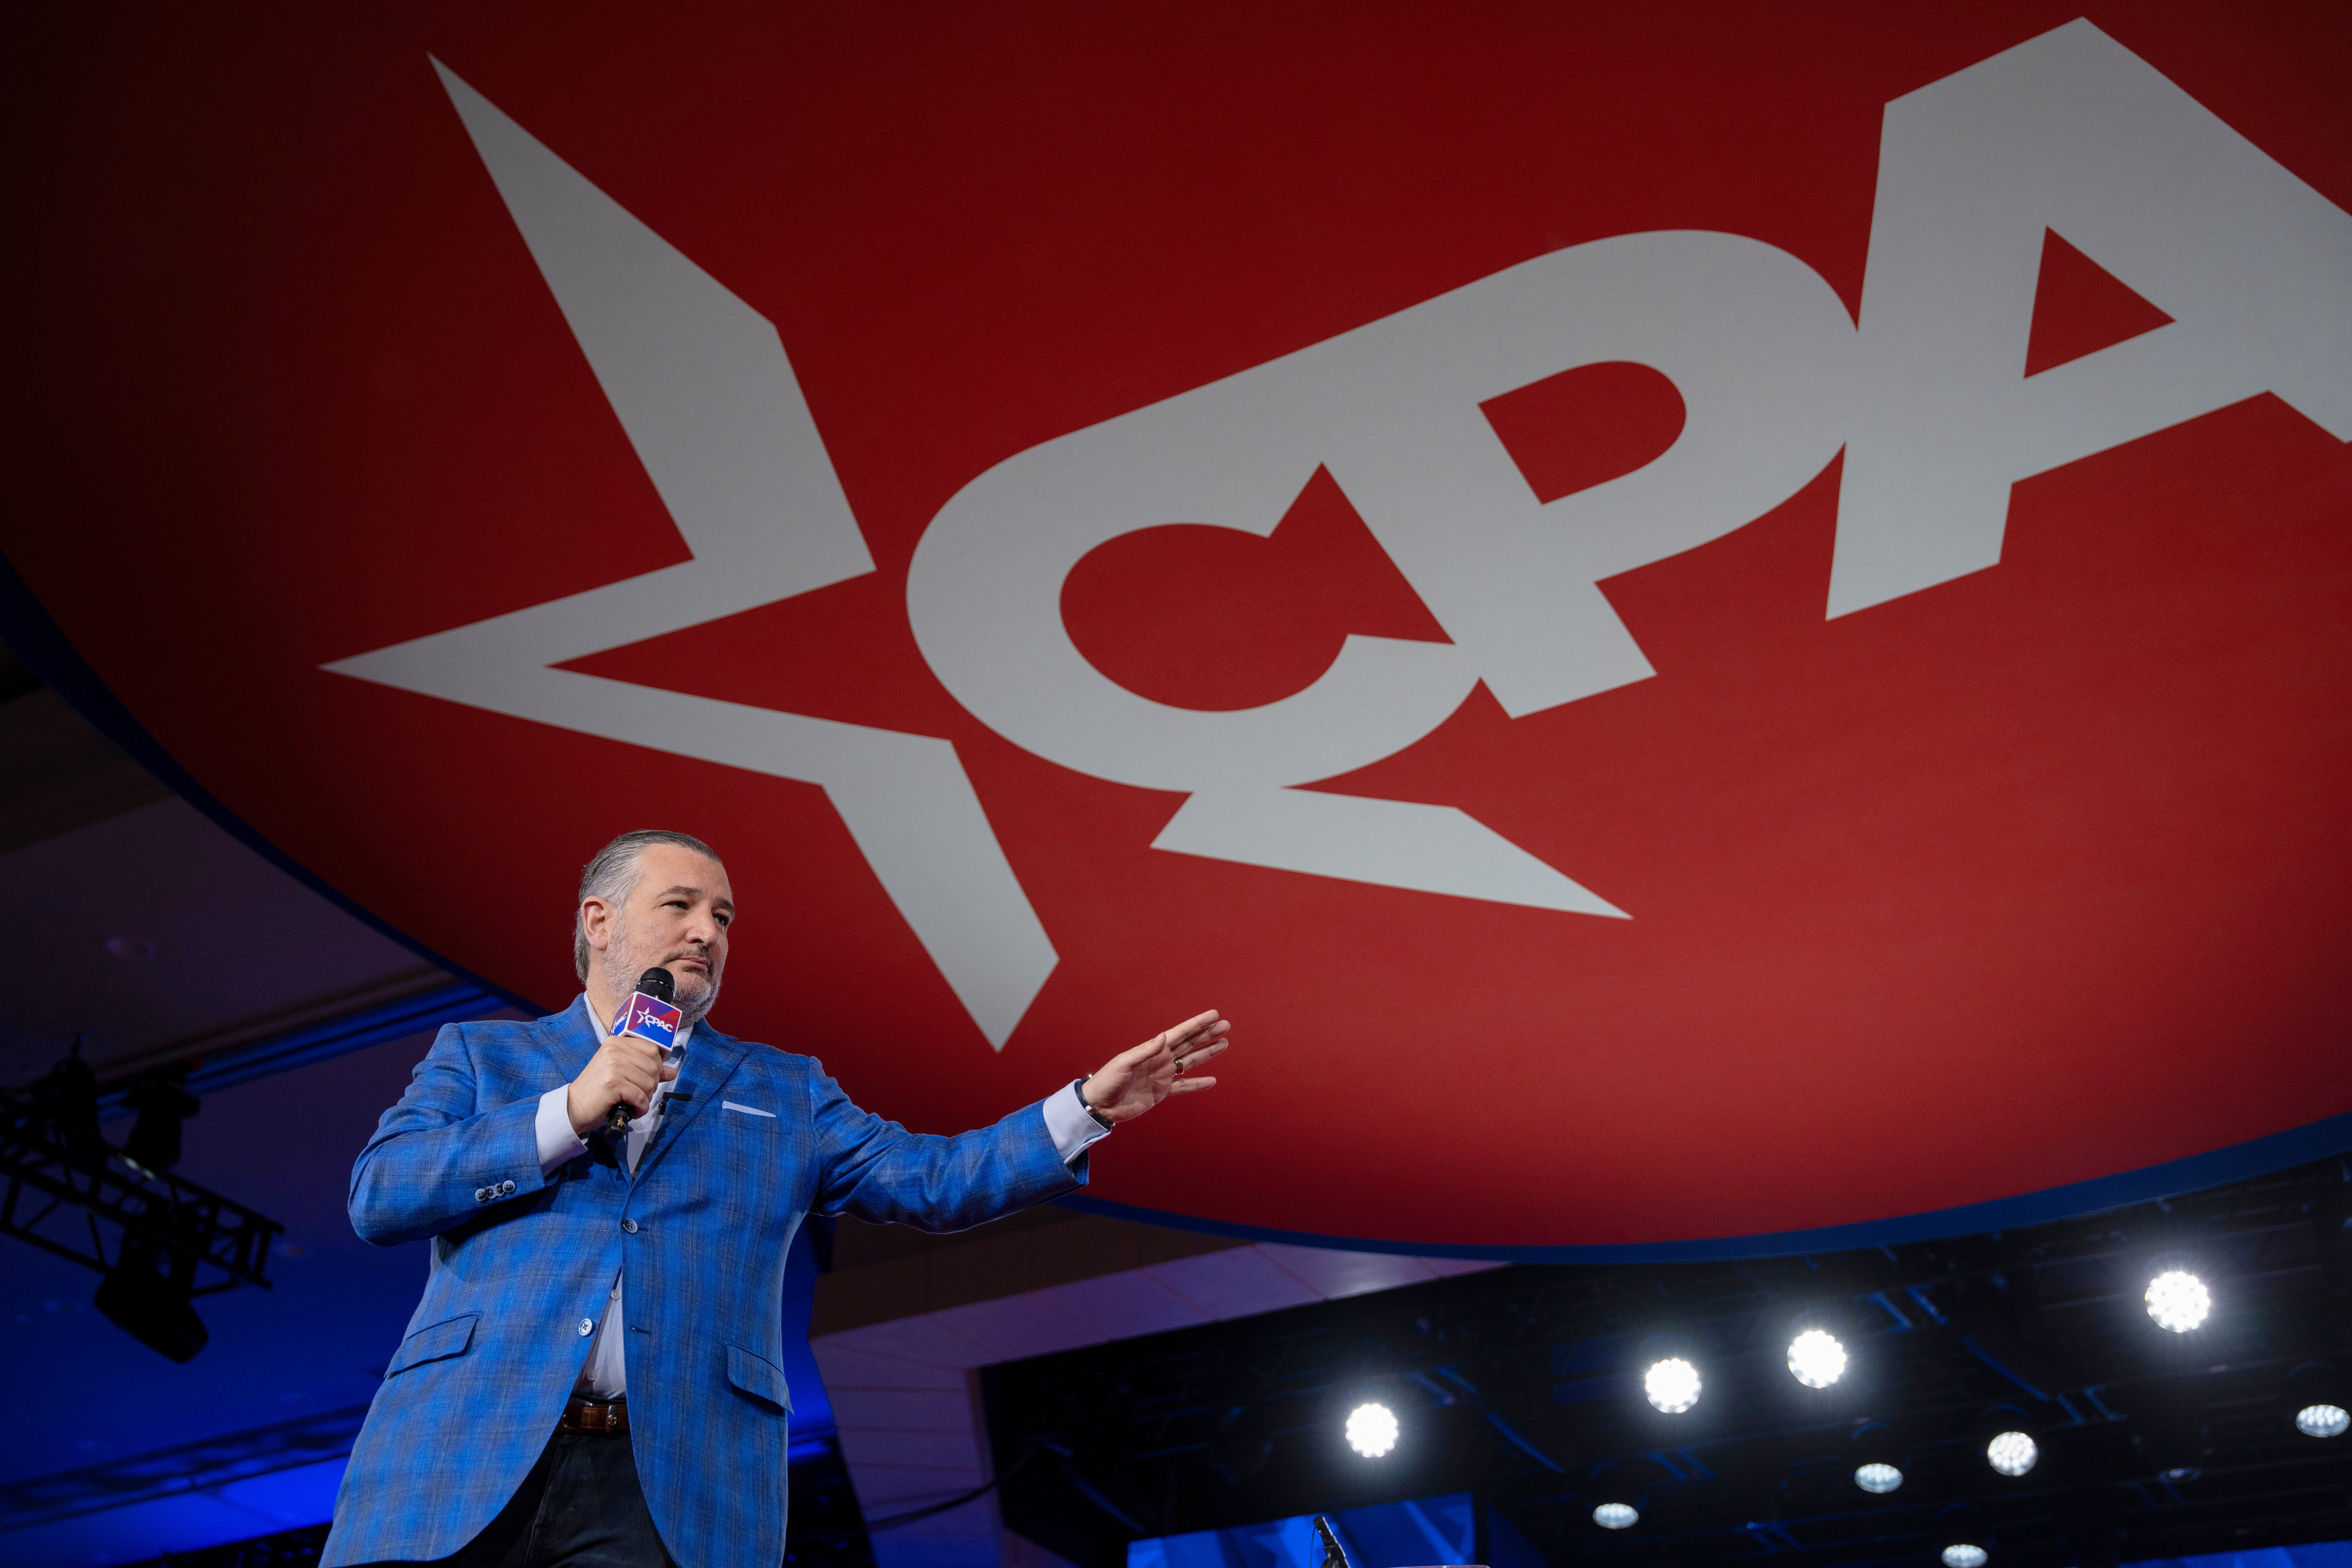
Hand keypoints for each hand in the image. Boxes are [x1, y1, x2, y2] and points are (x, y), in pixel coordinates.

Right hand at [566, 1029, 677, 1137]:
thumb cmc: (599, 1091)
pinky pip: (640, 1097)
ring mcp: (613, 1066)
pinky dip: (640, 1108)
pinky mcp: (612, 1083)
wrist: (574, 1106)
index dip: (657, 1068)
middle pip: (653, 1067)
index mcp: (617, 1043)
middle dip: (651, 1086)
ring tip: (633, 1103)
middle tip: (638, 1095)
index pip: (652, 1050)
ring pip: (649, 1083)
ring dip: (645, 1099)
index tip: (648, 1079)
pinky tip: (632, 1111)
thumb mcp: (622, 1074)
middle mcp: (615, 1050)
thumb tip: (672, 1072)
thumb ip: (646, 1069)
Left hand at [1082, 1010, 1230, 1123]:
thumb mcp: (1124, 1063)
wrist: (1100, 1105)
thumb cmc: (1107, 1080)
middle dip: (1208, 1035)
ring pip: (1190, 1062)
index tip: (1214, 1015)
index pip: (1180, 1033)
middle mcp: (1161, 1060)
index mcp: (1153, 1050)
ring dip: (1207, 1053)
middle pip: (1190, 1044)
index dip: (1197, 1024)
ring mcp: (1162, 1075)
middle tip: (1226, 1025)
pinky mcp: (1161, 1092)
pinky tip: (1211, 1080)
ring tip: (1224, 1044)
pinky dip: (1197, 1084)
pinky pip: (1183, 1087)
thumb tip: (1163, 1037)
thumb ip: (1145, 1051)